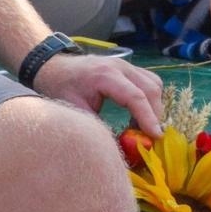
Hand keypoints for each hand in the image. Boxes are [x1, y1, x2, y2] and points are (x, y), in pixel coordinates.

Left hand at [32, 52, 165, 136]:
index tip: (155, 137)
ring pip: (154, 83)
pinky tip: (139, 114)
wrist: (54, 66)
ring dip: (154, 106)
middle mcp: (120, 66)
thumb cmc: (61, 88)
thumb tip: (119, 147)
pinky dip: (150, 98)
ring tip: (143, 126)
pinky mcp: (128, 67)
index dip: (148, 118)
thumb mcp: (75, 111)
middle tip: (149, 137)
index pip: (135, 96)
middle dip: (154, 114)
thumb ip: (97, 126)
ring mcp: (126, 64)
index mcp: (105, 76)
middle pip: (150, 88)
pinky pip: (149, 80)